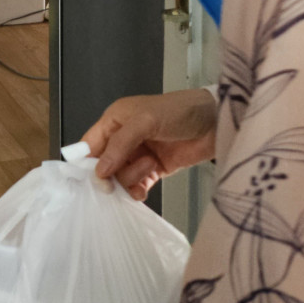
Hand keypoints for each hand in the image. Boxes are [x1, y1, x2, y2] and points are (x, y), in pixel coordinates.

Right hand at [80, 88, 217, 200]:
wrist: (216, 124)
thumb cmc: (180, 111)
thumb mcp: (145, 121)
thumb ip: (121, 144)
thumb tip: (100, 171)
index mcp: (116, 119)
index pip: (90, 144)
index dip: (87, 162)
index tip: (90, 179)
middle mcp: (124, 137)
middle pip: (104, 164)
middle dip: (112, 174)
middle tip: (118, 182)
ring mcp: (139, 154)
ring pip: (121, 176)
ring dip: (131, 178)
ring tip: (150, 166)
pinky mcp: (155, 169)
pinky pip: (137, 185)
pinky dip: (138, 191)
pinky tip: (144, 191)